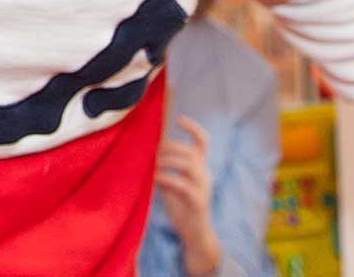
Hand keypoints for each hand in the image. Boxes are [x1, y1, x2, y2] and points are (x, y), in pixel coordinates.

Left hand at [156, 116, 220, 276]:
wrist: (194, 235)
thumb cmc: (181, 207)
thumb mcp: (171, 183)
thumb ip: (166, 167)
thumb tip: (149, 150)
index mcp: (200, 168)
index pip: (203, 143)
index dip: (193, 128)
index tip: (179, 119)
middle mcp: (205, 175)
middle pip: (191, 152)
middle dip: (170, 147)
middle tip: (154, 152)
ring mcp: (203, 188)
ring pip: (189, 165)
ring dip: (168, 162)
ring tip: (154, 165)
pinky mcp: (198, 202)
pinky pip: (183, 185)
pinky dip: (167, 179)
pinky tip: (156, 180)